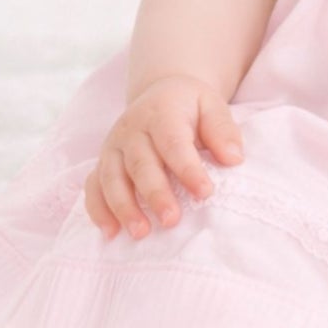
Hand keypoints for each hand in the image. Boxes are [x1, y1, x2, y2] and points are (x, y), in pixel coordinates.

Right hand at [83, 75, 244, 240]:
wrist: (160, 94)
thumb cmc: (190, 106)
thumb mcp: (212, 106)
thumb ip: (223, 130)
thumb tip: (234, 158)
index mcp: (161, 113)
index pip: (174, 143)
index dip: (188, 169)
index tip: (205, 192)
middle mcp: (132, 129)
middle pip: (141, 164)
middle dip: (155, 194)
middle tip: (171, 221)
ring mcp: (113, 147)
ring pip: (111, 178)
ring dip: (124, 207)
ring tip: (141, 233)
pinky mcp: (102, 162)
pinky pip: (93, 187)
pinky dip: (98, 210)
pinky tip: (111, 232)